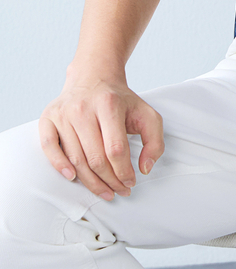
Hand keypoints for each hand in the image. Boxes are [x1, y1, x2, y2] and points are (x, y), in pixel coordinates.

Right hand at [39, 72, 164, 201]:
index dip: (123, 172)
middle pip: (95, 158)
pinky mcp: (48, 117)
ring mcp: (63, 113)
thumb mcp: (146, 113)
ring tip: (105, 191)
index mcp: (109, 104)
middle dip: (110, 181)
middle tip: (119, 191)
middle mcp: (83, 108)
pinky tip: (72, 177)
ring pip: (75, 158)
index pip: (116, 148)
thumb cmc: (120, 101)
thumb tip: (144, 168)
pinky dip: (59, 165)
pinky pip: (49, 147)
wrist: (94, 77)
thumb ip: (155, 140)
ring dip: (91, 182)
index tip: (130, 182)